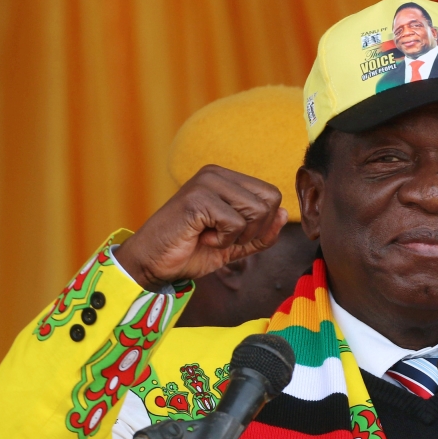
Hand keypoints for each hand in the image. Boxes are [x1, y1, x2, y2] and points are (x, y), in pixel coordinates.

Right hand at [116, 166, 287, 290]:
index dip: (263, 224)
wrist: (153, 264)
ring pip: (256, 211)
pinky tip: (200, 237)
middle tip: (223, 237)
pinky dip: (222, 240)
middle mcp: (216, 173)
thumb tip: (284, 213)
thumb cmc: (191, 251)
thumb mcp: (235, 244)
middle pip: (270, 201)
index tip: (234, 235)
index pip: (272, 195)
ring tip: (210, 236)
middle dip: (253, 230)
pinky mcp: (197, 198)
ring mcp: (205, 183)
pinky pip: (235, 223)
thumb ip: (261, 232)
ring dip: (237, 236)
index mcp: (226, 178)